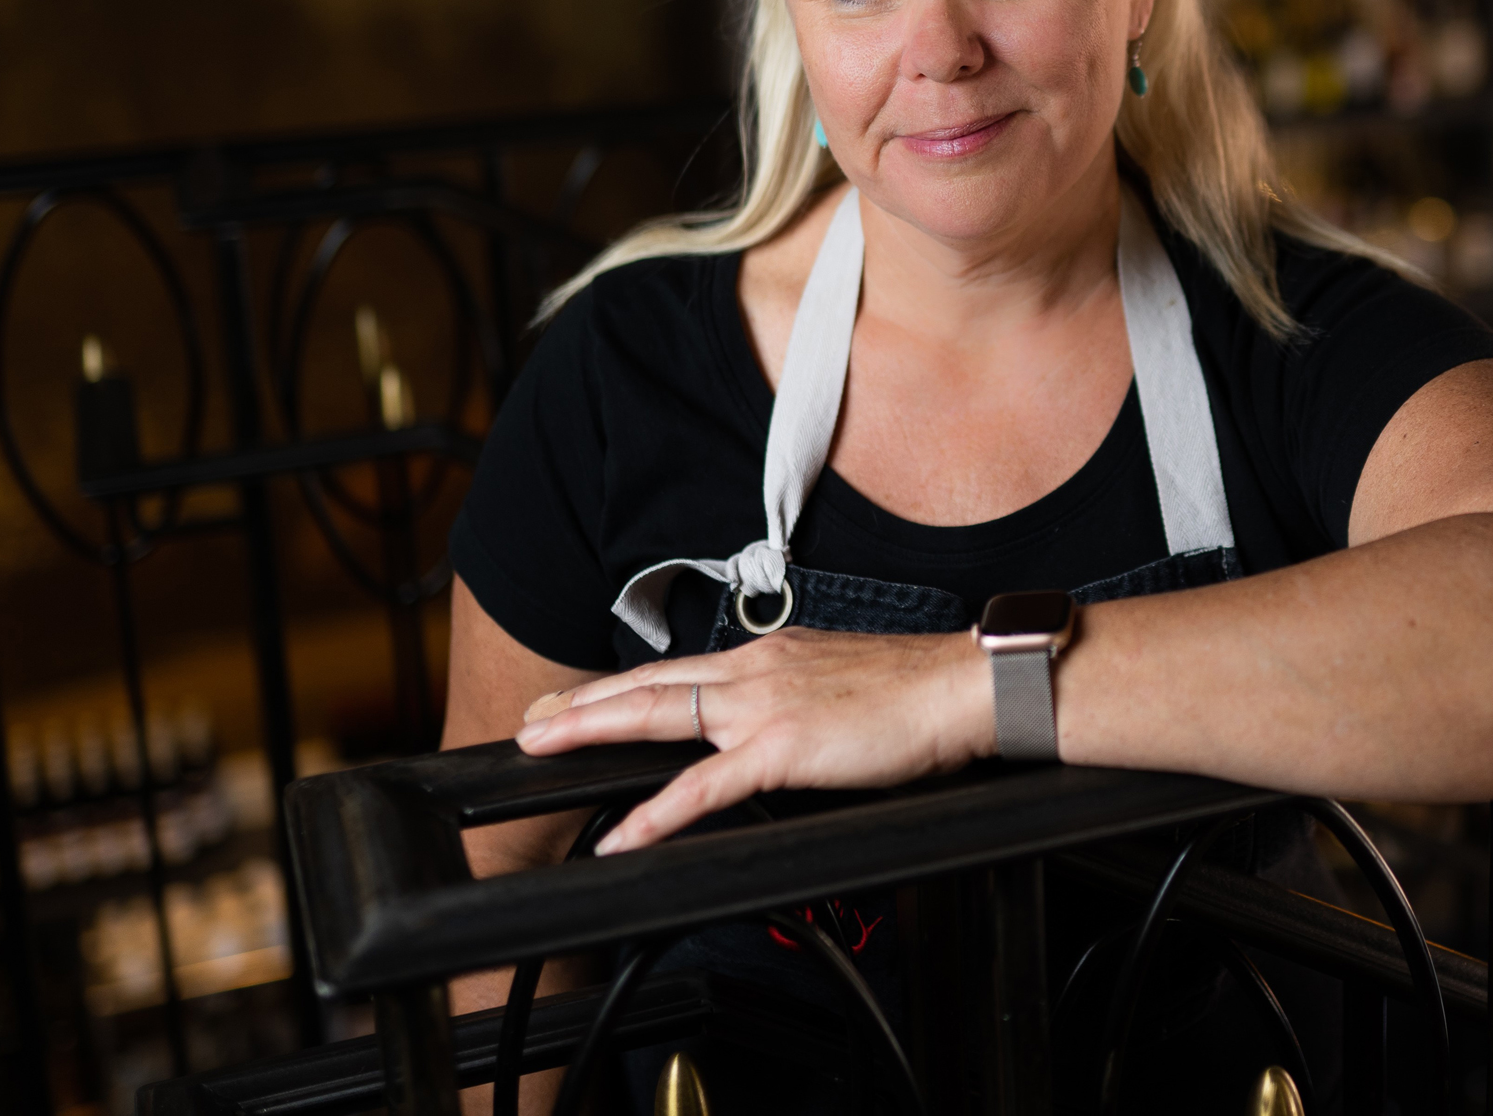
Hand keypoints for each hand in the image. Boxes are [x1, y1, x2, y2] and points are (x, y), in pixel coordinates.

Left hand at [514, 628, 993, 851]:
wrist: (963, 687)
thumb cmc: (919, 694)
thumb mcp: (842, 686)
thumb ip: (800, 704)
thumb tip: (782, 729)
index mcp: (773, 656)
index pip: (680, 669)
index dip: (621, 684)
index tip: (578, 697)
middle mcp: (759, 670)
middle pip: (651, 684)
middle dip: (582, 702)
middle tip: (530, 719)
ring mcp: (766, 705)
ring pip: (660, 714)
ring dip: (592, 730)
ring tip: (542, 746)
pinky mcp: (783, 745)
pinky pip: (704, 786)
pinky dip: (657, 814)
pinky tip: (625, 836)